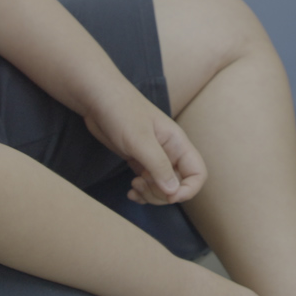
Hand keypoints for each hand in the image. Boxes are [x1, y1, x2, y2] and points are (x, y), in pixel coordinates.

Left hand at [83, 95, 206, 204]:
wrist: (98, 99)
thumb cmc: (121, 112)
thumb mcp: (140, 140)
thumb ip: (158, 165)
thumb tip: (173, 192)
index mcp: (177, 143)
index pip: (197, 173)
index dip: (188, 190)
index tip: (168, 196)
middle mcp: (169, 152)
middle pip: (178, 185)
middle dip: (161, 193)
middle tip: (140, 185)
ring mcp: (154, 157)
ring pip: (162, 187)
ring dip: (150, 194)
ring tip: (133, 186)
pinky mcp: (139, 160)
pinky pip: (148, 184)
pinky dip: (141, 193)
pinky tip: (130, 191)